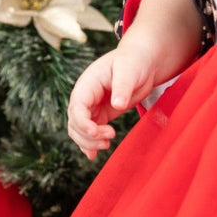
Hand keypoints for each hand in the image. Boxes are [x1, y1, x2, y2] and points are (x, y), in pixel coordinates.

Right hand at [67, 37, 165, 159]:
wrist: (142, 62)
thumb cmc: (134, 61)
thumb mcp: (129, 70)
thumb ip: (122, 87)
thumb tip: (117, 105)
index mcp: (87, 84)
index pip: (77, 107)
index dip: (83, 123)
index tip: (97, 132)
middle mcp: (85, 97)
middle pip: (75, 122)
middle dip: (88, 135)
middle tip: (109, 139)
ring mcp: (91, 107)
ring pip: (79, 130)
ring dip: (88, 142)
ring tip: (106, 145)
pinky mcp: (101, 114)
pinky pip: (89, 132)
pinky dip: (89, 144)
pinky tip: (93, 155)